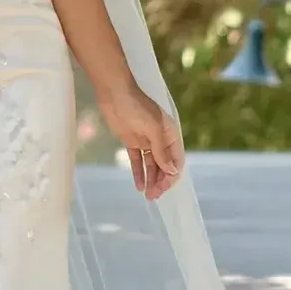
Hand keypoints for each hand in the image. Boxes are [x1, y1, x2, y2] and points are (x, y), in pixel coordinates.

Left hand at [97, 77, 183, 200]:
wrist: (114, 93)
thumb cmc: (137, 107)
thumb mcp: (153, 129)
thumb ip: (161, 151)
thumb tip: (172, 171)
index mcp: (171, 135)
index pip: (176, 160)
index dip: (171, 176)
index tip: (163, 188)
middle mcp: (161, 140)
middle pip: (164, 166)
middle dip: (160, 181)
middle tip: (153, 196)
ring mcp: (146, 142)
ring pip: (152, 166)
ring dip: (151, 180)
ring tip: (147, 195)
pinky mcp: (132, 142)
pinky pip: (137, 161)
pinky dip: (138, 173)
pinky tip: (139, 185)